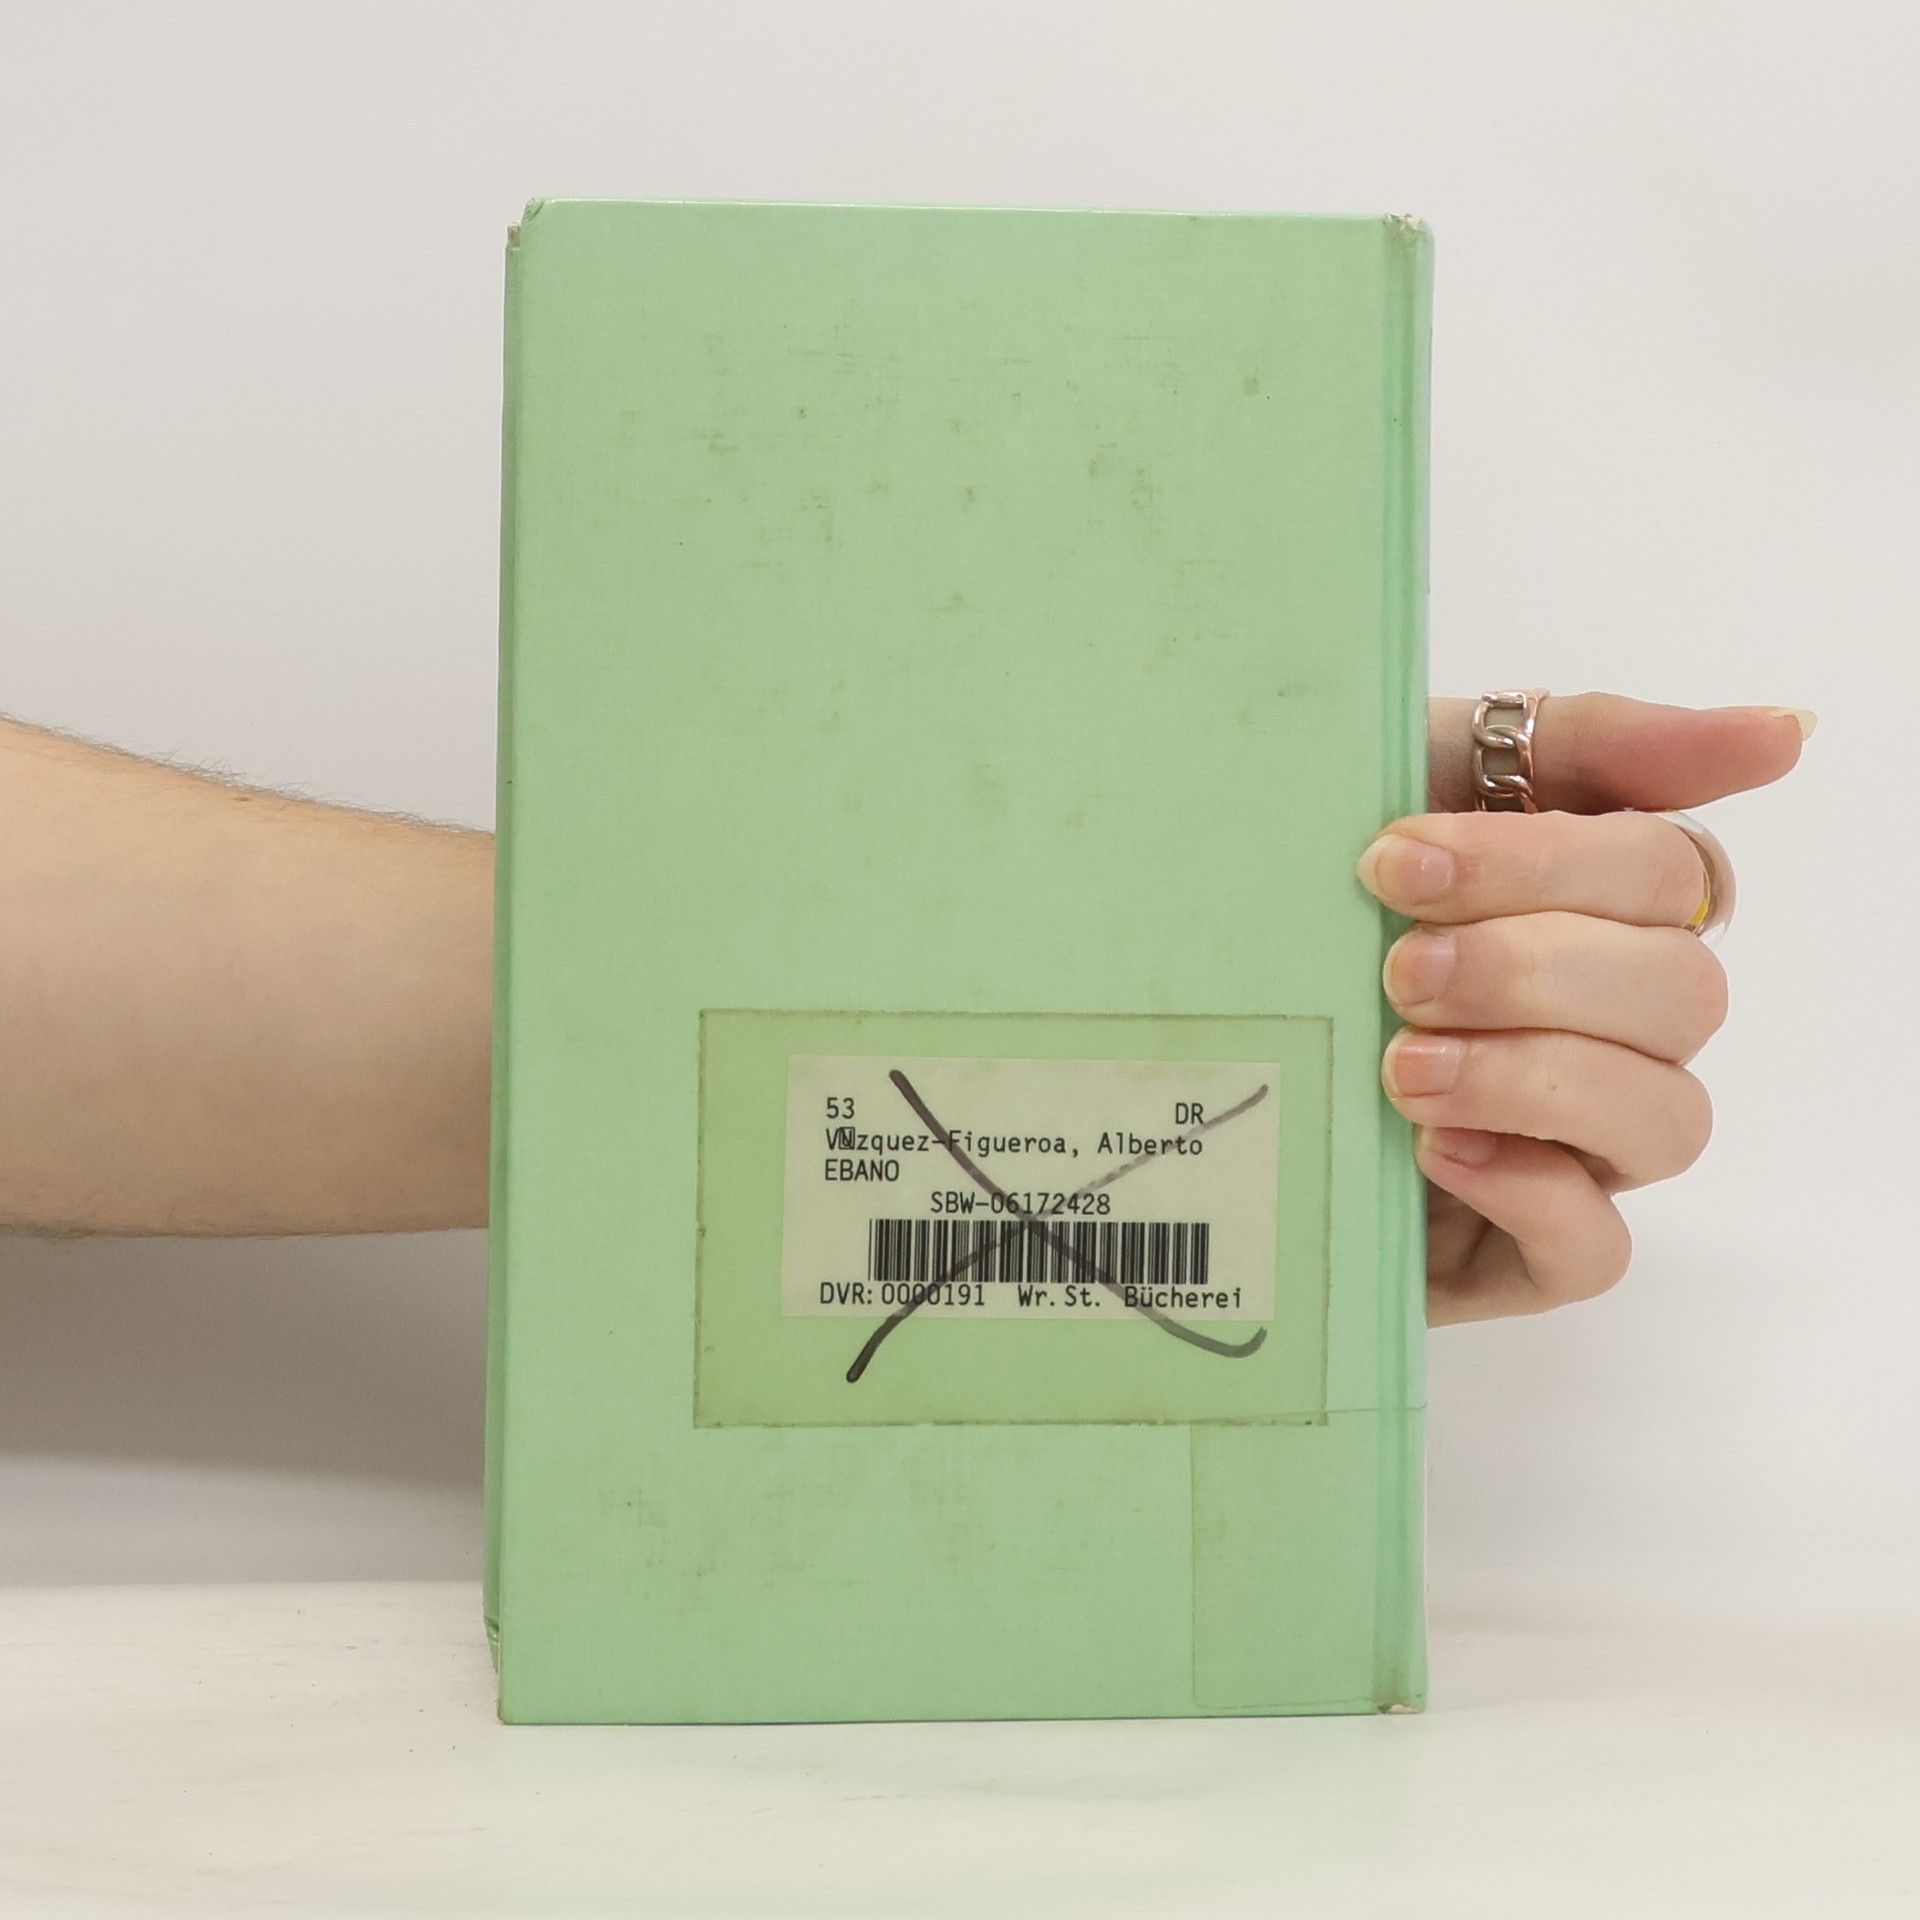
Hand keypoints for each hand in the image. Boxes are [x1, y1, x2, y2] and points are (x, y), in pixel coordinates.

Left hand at [1357, 693, 1811, 1323]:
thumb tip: (1790, 730)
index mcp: (1594, 909)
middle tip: (1395, 968)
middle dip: (1532, 968)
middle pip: (1683, 994)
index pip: (1671, 874)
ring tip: (1402, 1065)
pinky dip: (1531, 1191)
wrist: (1168, 1027)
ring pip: (1668, 1120)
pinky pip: (1598, 1249)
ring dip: (1536, 1076)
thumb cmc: (1300, 898)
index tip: (1396, 857)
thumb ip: (1594, 741)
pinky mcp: (1517, 1248)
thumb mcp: (1407, 776)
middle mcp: (1610, 1026)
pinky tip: (1432, 1149)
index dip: (1548, 864)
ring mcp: (1575, 1143)